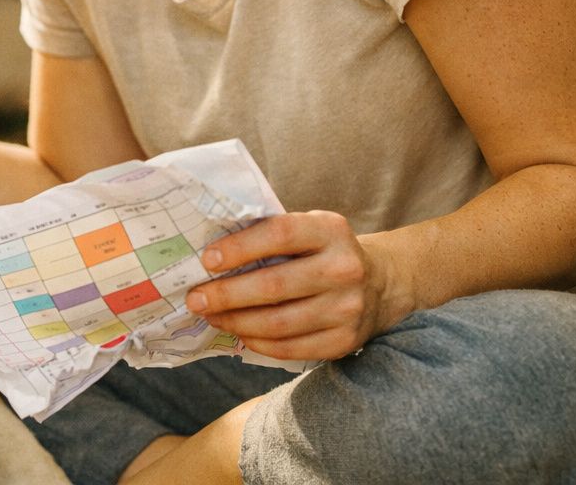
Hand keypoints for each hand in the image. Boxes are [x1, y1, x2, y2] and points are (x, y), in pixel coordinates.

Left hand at [184, 211, 405, 361]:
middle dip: (226, 294)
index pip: (279, 234)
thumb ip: (270, 233)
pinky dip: (258, 342)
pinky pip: (290, 348)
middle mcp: (344, 268)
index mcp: (330, 230)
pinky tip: (239, 333)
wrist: (380, 284)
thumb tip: (211, 255)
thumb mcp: (309, 228)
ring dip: (236, 322)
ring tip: (212, 317)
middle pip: (274, 285)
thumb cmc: (323, 251)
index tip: (207, 260)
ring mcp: (348, 308)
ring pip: (279, 323)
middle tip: (196, 298)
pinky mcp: (344, 341)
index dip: (240, 247)